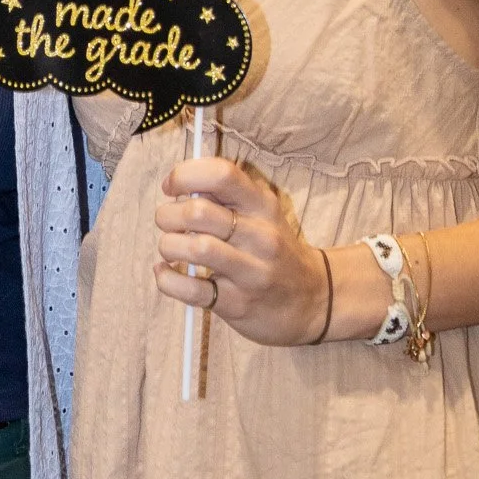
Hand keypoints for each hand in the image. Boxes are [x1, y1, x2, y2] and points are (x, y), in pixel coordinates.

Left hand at [154, 156, 329, 346]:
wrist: (312, 300)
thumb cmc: (273, 250)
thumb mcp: (261, 214)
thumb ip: (225, 196)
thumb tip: (177, 183)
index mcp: (262, 205)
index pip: (221, 174)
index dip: (184, 175)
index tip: (171, 187)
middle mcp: (260, 235)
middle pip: (198, 212)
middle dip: (168, 215)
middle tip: (168, 223)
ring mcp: (251, 272)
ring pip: (194, 248)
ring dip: (168, 246)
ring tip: (171, 249)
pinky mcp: (237, 304)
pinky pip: (189, 288)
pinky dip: (166, 279)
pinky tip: (166, 272)